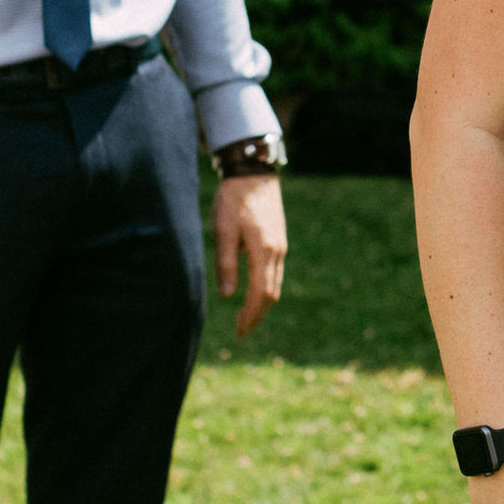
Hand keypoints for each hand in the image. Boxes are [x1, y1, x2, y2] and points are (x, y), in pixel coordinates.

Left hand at [213, 173, 288, 336]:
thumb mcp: (223, 230)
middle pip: (272, 292)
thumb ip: (226, 263)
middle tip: (241, 330)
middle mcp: (277, 250)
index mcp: (263, 248)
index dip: (251, 314)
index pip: (261, 292)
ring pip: (275, 284)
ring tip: (246, 316)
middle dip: (257, 314)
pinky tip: (253, 293)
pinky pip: (275, 272)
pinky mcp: (278, 241)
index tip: (239, 330)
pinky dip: (266, 289)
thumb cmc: (233, 200)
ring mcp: (280, 246)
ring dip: (263, 304)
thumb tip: (228, 296)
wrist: (253, 174)